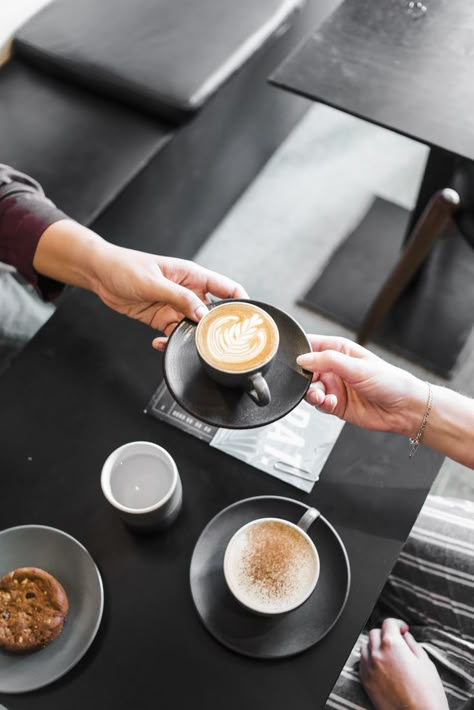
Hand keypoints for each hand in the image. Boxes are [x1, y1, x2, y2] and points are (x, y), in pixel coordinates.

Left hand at [92, 246, 247, 348]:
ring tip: (183, 345)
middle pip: (213, 313)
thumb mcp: (154, 282)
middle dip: (215, 328)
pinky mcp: (162, 318)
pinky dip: (168, 342)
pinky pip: (173, 334)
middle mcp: (189, 292)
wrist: (100, 274)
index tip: (248, 320)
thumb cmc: (126, 267)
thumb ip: (179, 298)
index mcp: (193, 276)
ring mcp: (176, 307)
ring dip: (189, 338)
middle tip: (215, 343)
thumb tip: (202, 314)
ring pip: (193, 328)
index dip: (242, 303)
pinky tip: (160, 342)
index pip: (227, 289)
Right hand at [296, 335, 427, 437]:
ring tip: (320, 396)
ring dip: (311, 393)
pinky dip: (320, 404)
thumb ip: (328, 361)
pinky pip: (318, 404)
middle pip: (306, 369)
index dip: (300, 351)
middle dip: (303, 377)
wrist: (404, 409)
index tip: (293, 359)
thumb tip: (303, 359)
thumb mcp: (357, 367)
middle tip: (307, 382)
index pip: (311, 345)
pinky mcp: (334, 404)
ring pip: (309, 388)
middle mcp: (334, 368)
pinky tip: (330, 403)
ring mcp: (334, 386)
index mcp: (339, 350)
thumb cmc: (390, 381)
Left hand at [360, 618, 448, 709]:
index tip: (403, 629)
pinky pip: (362, 662)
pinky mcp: (365, 682)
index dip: (398, 624)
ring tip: (389, 654)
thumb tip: (406, 637)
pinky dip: (370, 659)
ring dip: (375, 646)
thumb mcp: (425, 663)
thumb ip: (413, 645)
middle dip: (386, 634)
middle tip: (397, 641)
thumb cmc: (426, 695)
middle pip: (375, 632)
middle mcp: (376, 654)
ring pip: (366, 646)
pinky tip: (382, 666)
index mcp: (392, 645)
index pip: (388, 623)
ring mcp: (369, 668)